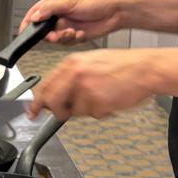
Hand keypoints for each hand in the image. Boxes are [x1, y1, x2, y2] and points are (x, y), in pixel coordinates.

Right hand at [20, 0, 128, 44]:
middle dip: (48, 34)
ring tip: (72, 32)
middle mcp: (60, 14)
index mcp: (56, 1)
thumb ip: (50, 9)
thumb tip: (35, 15)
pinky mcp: (75, 35)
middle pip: (43, 27)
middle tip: (54, 35)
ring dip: (62, 37)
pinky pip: (66, 42)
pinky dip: (72, 39)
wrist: (116, 12)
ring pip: (55, 37)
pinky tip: (81, 33)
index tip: (23, 30)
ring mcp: (67, 25)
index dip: (28, 21)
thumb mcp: (71, 1)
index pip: (36, 11)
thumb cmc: (98, 0)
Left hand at [28, 48, 159, 120]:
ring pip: (74, 110)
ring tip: (102, 96)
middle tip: (63, 114)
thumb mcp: (91, 62)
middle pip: (53, 101)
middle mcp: (75, 74)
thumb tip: (57, 92)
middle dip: (57, 111)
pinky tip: (110, 99)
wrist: (145, 68)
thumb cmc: (123, 65)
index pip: (46, 85)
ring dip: (86, 109)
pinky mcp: (98, 101)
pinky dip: (100, 111)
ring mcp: (86, 88)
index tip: (33, 111)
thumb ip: (71, 76)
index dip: (37, 102)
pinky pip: (92, 114)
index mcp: (72, 63)